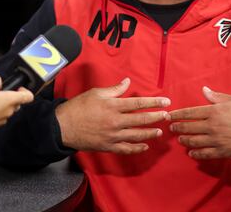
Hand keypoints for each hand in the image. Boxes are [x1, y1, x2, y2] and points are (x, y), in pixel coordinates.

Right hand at [0, 75, 33, 137]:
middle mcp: (11, 110)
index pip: (29, 96)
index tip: (18, 88)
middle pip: (17, 102)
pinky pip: (0, 116)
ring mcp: (5, 119)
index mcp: (12, 100)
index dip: (25, 90)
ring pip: (8, 109)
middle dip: (9, 96)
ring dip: (1, 104)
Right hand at [55, 78, 170, 153]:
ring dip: (150, 133)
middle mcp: (115, 121)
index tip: (166, 102)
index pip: (138, 103)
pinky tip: (145, 146)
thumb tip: (127, 82)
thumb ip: (114, 89)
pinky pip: (126, 149)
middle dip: (156, 117)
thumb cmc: (78, 107)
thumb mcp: (96, 93)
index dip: (154, 102)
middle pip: (141, 119)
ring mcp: (112, 135)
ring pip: (136, 135)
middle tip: (167, 116)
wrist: (63, 126)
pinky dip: (137, 148)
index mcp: (113, 106)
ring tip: (159, 131)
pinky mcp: (108, 146)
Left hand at [168, 86, 230, 158]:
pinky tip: (191, 152)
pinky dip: (196, 154)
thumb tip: (203, 90)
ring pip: (195, 142)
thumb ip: (217, 97)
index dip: (178, 114)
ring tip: (180, 139)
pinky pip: (205, 154)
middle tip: (171, 127)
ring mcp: (218, 140)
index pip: (191, 113)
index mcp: (215, 111)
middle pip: (189, 128)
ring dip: (185, 140)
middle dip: (178, 127)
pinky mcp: (223, 152)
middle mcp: (213, 126)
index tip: (170, 115)